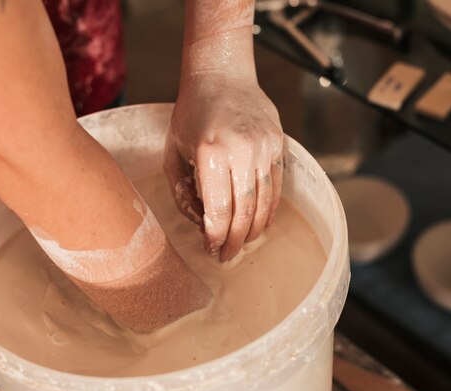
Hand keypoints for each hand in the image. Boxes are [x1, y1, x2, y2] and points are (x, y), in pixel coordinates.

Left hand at [164, 73, 283, 261]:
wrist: (221, 75)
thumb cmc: (191, 114)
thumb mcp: (173, 152)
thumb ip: (183, 191)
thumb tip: (201, 224)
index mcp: (210, 153)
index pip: (219, 210)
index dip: (216, 236)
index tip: (211, 249)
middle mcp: (241, 151)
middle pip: (244, 211)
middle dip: (235, 241)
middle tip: (226, 256)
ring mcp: (263, 147)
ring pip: (264, 202)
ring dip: (253, 230)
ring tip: (242, 244)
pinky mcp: (277, 144)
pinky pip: (277, 186)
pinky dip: (269, 210)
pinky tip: (260, 225)